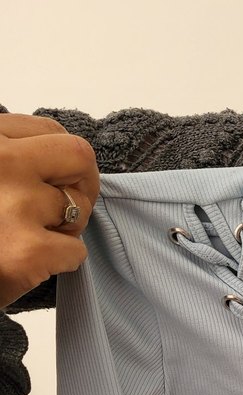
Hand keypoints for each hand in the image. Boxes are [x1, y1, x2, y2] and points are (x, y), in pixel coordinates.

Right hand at [0, 114, 99, 309]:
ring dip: (67, 228)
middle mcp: (0, 161)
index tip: (52, 180)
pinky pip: (76, 251)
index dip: (60, 161)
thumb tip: (59, 161)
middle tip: (66, 207)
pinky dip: (63, 261)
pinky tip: (33, 263)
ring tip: (34, 236)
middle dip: (83, 185)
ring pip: (80, 208)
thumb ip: (10, 155)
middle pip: (79, 157)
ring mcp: (16, 204)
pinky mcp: (27, 251)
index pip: (49, 131)